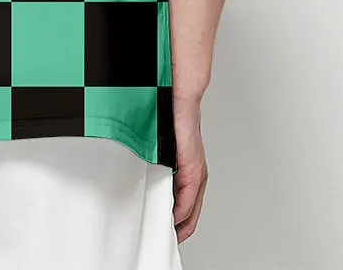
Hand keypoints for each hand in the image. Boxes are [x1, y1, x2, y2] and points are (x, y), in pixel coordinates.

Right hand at [171, 93, 207, 243]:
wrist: (179, 100)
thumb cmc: (169, 121)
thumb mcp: (162, 152)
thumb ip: (159, 170)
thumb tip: (145, 182)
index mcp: (189, 175)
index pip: (185, 212)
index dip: (175, 226)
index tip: (161, 235)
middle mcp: (197, 178)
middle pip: (189, 218)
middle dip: (176, 232)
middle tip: (161, 241)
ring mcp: (197, 174)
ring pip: (190, 213)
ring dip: (177, 226)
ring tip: (162, 234)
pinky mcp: (193, 169)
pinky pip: (187, 200)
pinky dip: (180, 213)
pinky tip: (170, 219)